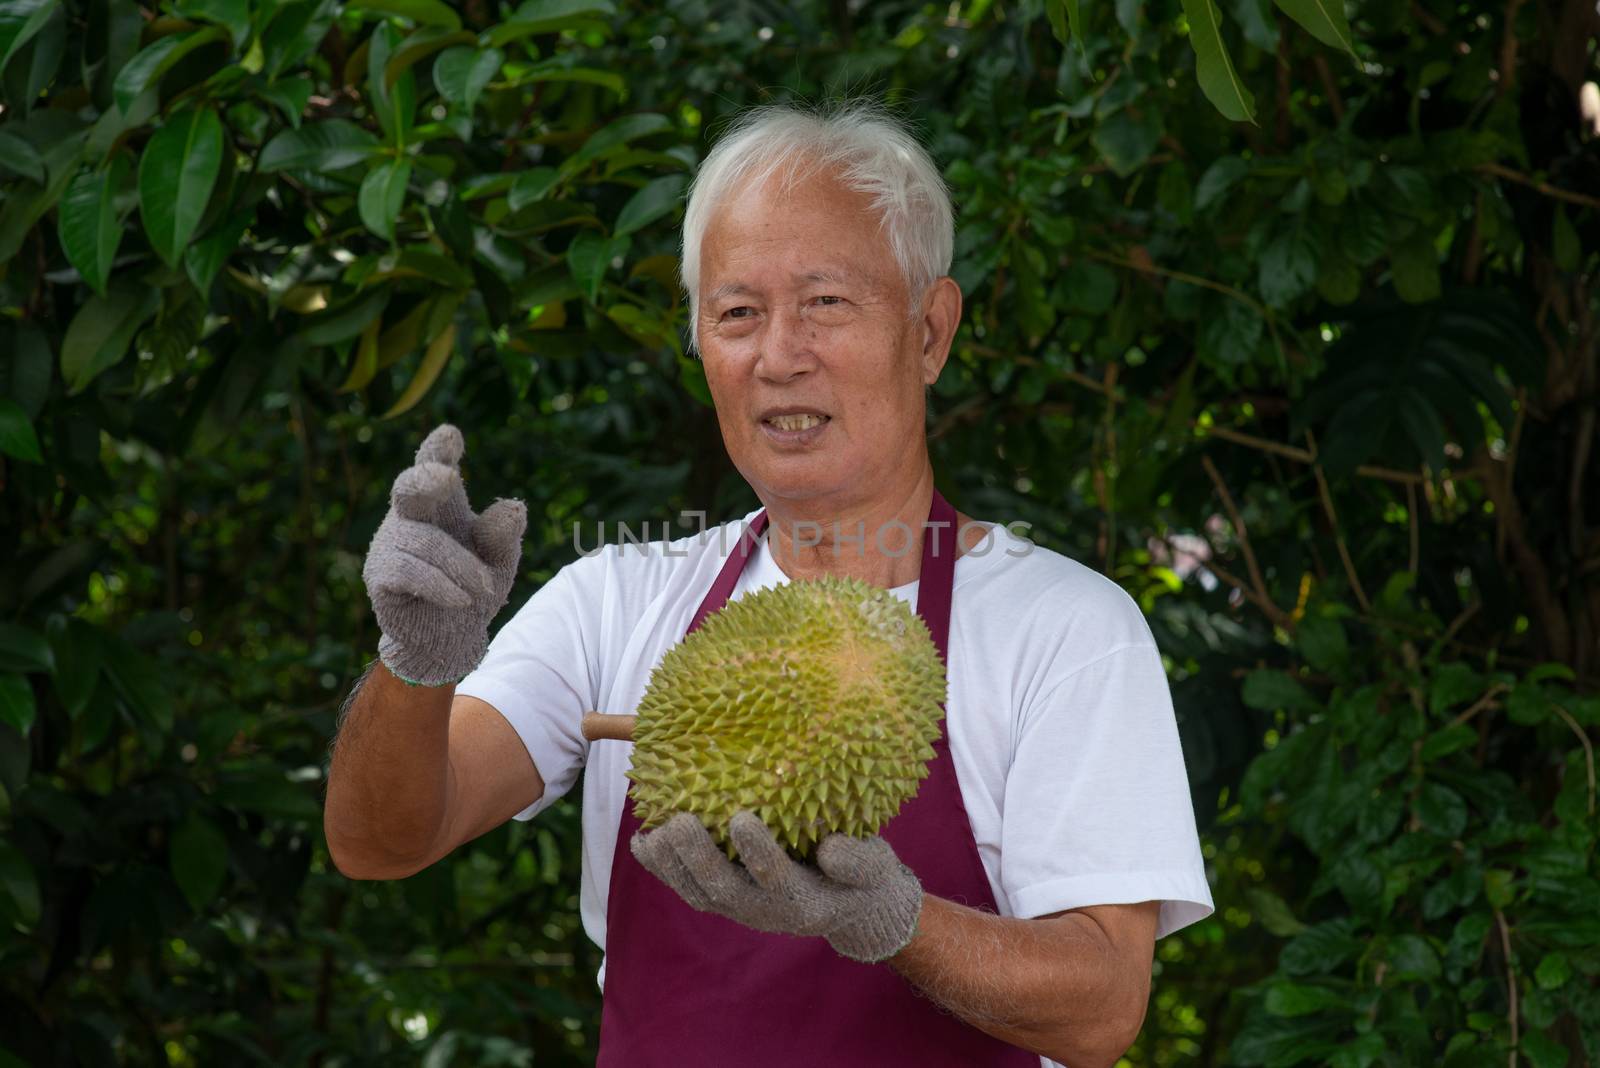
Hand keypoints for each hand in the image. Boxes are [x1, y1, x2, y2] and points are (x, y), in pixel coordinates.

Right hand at [361, 424, 525, 685]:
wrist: (452, 637)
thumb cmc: (476, 585)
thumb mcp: (500, 560)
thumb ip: (504, 535)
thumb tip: (514, 506)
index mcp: (443, 501)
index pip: (435, 463)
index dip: (439, 449)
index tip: (450, 434)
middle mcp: (411, 514)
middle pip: (409, 486)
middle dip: (426, 478)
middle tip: (447, 478)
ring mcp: (390, 542)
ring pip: (425, 542)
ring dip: (462, 568)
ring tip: (486, 590)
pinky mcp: (379, 574)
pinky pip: (409, 571)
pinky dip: (441, 585)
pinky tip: (463, 600)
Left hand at [630, 810, 923, 962]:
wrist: (852, 908)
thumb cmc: (865, 878)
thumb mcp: (876, 868)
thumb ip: (859, 861)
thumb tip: (830, 849)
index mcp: (807, 903)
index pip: (778, 881)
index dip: (758, 853)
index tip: (742, 818)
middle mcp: (768, 913)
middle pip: (726, 891)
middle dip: (699, 859)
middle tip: (679, 822)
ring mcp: (743, 908)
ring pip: (700, 894)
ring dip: (673, 866)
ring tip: (652, 832)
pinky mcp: (727, 900)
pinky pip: (689, 888)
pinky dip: (664, 868)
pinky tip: (644, 840)